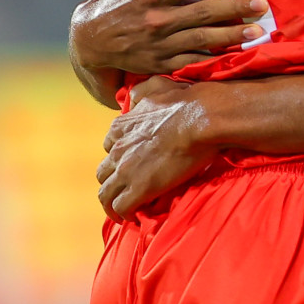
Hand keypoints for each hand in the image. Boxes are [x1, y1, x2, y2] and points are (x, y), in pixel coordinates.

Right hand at [70, 0, 268, 75]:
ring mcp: (160, 44)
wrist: (91, 40)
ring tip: (258, 32)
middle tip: (261, 4)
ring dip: (232, 36)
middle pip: (204, 13)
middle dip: (236, 9)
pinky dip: (214, 58)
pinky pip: (192, 60)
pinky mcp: (161, 64)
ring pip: (202, 39)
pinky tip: (235, 55)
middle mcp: (158, 19)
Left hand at [97, 77, 220, 217]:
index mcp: (121, 126)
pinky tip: (135, 217)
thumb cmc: (185, 101)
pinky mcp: (138, 188)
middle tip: (127, 190)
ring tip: (123, 212)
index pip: (108, 147)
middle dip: (112, 182)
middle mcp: (118, 148)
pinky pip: (120, 208)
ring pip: (105, 195)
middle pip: (103, 173)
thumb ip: (140, 92)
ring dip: (112, 204)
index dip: (118, 158)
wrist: (200, 118)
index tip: (130, 165)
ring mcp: (126, 170)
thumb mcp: (156, 86)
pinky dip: (124, 215)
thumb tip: (132, 98)